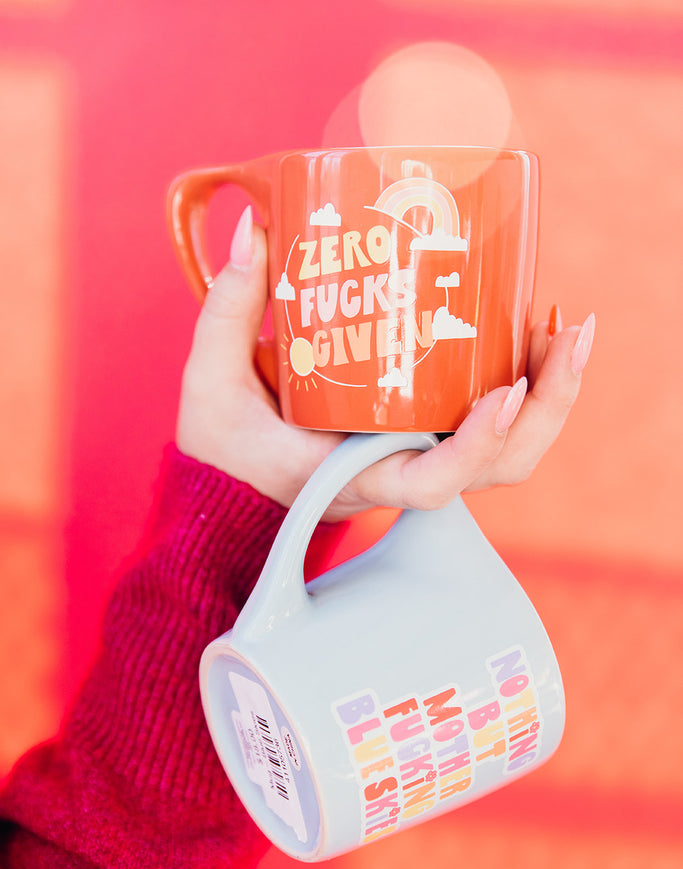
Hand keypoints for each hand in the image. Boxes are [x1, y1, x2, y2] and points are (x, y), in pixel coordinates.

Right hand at [176, 206, 593, 519]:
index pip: (433, 483)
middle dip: (549, 405)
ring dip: (551, 394)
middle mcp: (401, 474)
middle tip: (567, 328)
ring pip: (510, 452)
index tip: (504, 389)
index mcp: (355, 475)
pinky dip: (527, 388)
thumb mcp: (211, 382)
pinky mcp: (423, 437)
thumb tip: (256, 228)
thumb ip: (229, 307)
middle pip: (502, 468)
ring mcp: (419, 459)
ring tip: (563, 325)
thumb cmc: (224, 446)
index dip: (479, 446)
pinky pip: (493, 430)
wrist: (235, 482)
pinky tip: (533, 333)